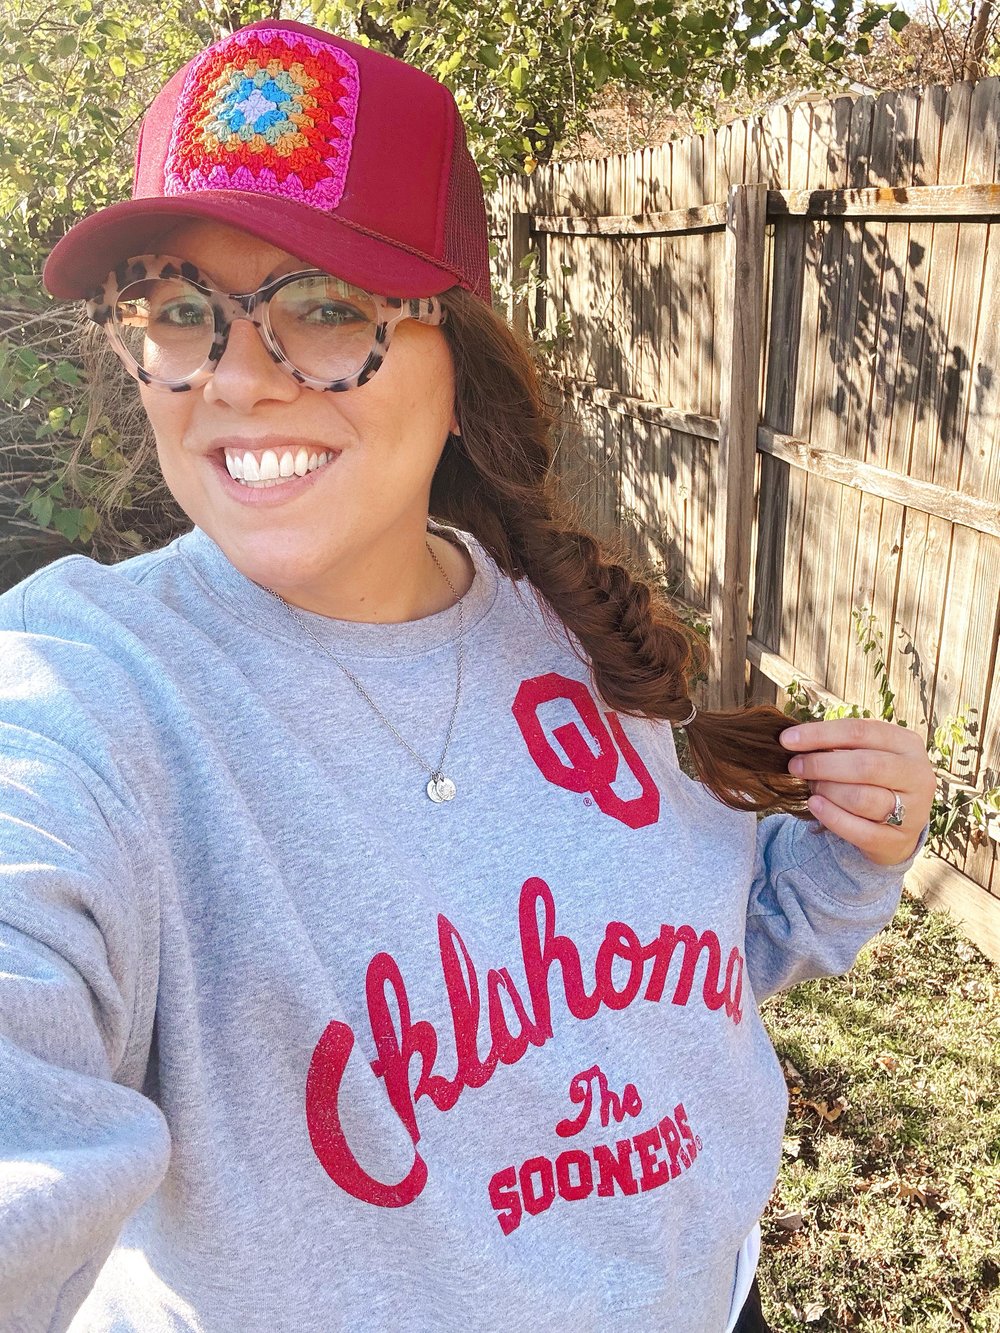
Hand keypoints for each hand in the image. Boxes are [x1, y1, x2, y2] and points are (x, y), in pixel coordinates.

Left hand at [778, 718, 936, 865]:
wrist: (897, 827)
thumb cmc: (873, 780)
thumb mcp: (864, 754)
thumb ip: (838, 745)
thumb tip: (794, 738)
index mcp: (907, 744)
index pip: (861, 731)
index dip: (820, 734)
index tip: (786, 739)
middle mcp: (917, 775)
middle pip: (865, 765)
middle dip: (821, 764)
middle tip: (795, 766)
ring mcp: (913, 811)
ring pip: (862, 798)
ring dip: (827, 791)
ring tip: (812, 787)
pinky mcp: (898, 840)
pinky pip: (860, 830)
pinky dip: (832, 816)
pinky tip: (814, 805)